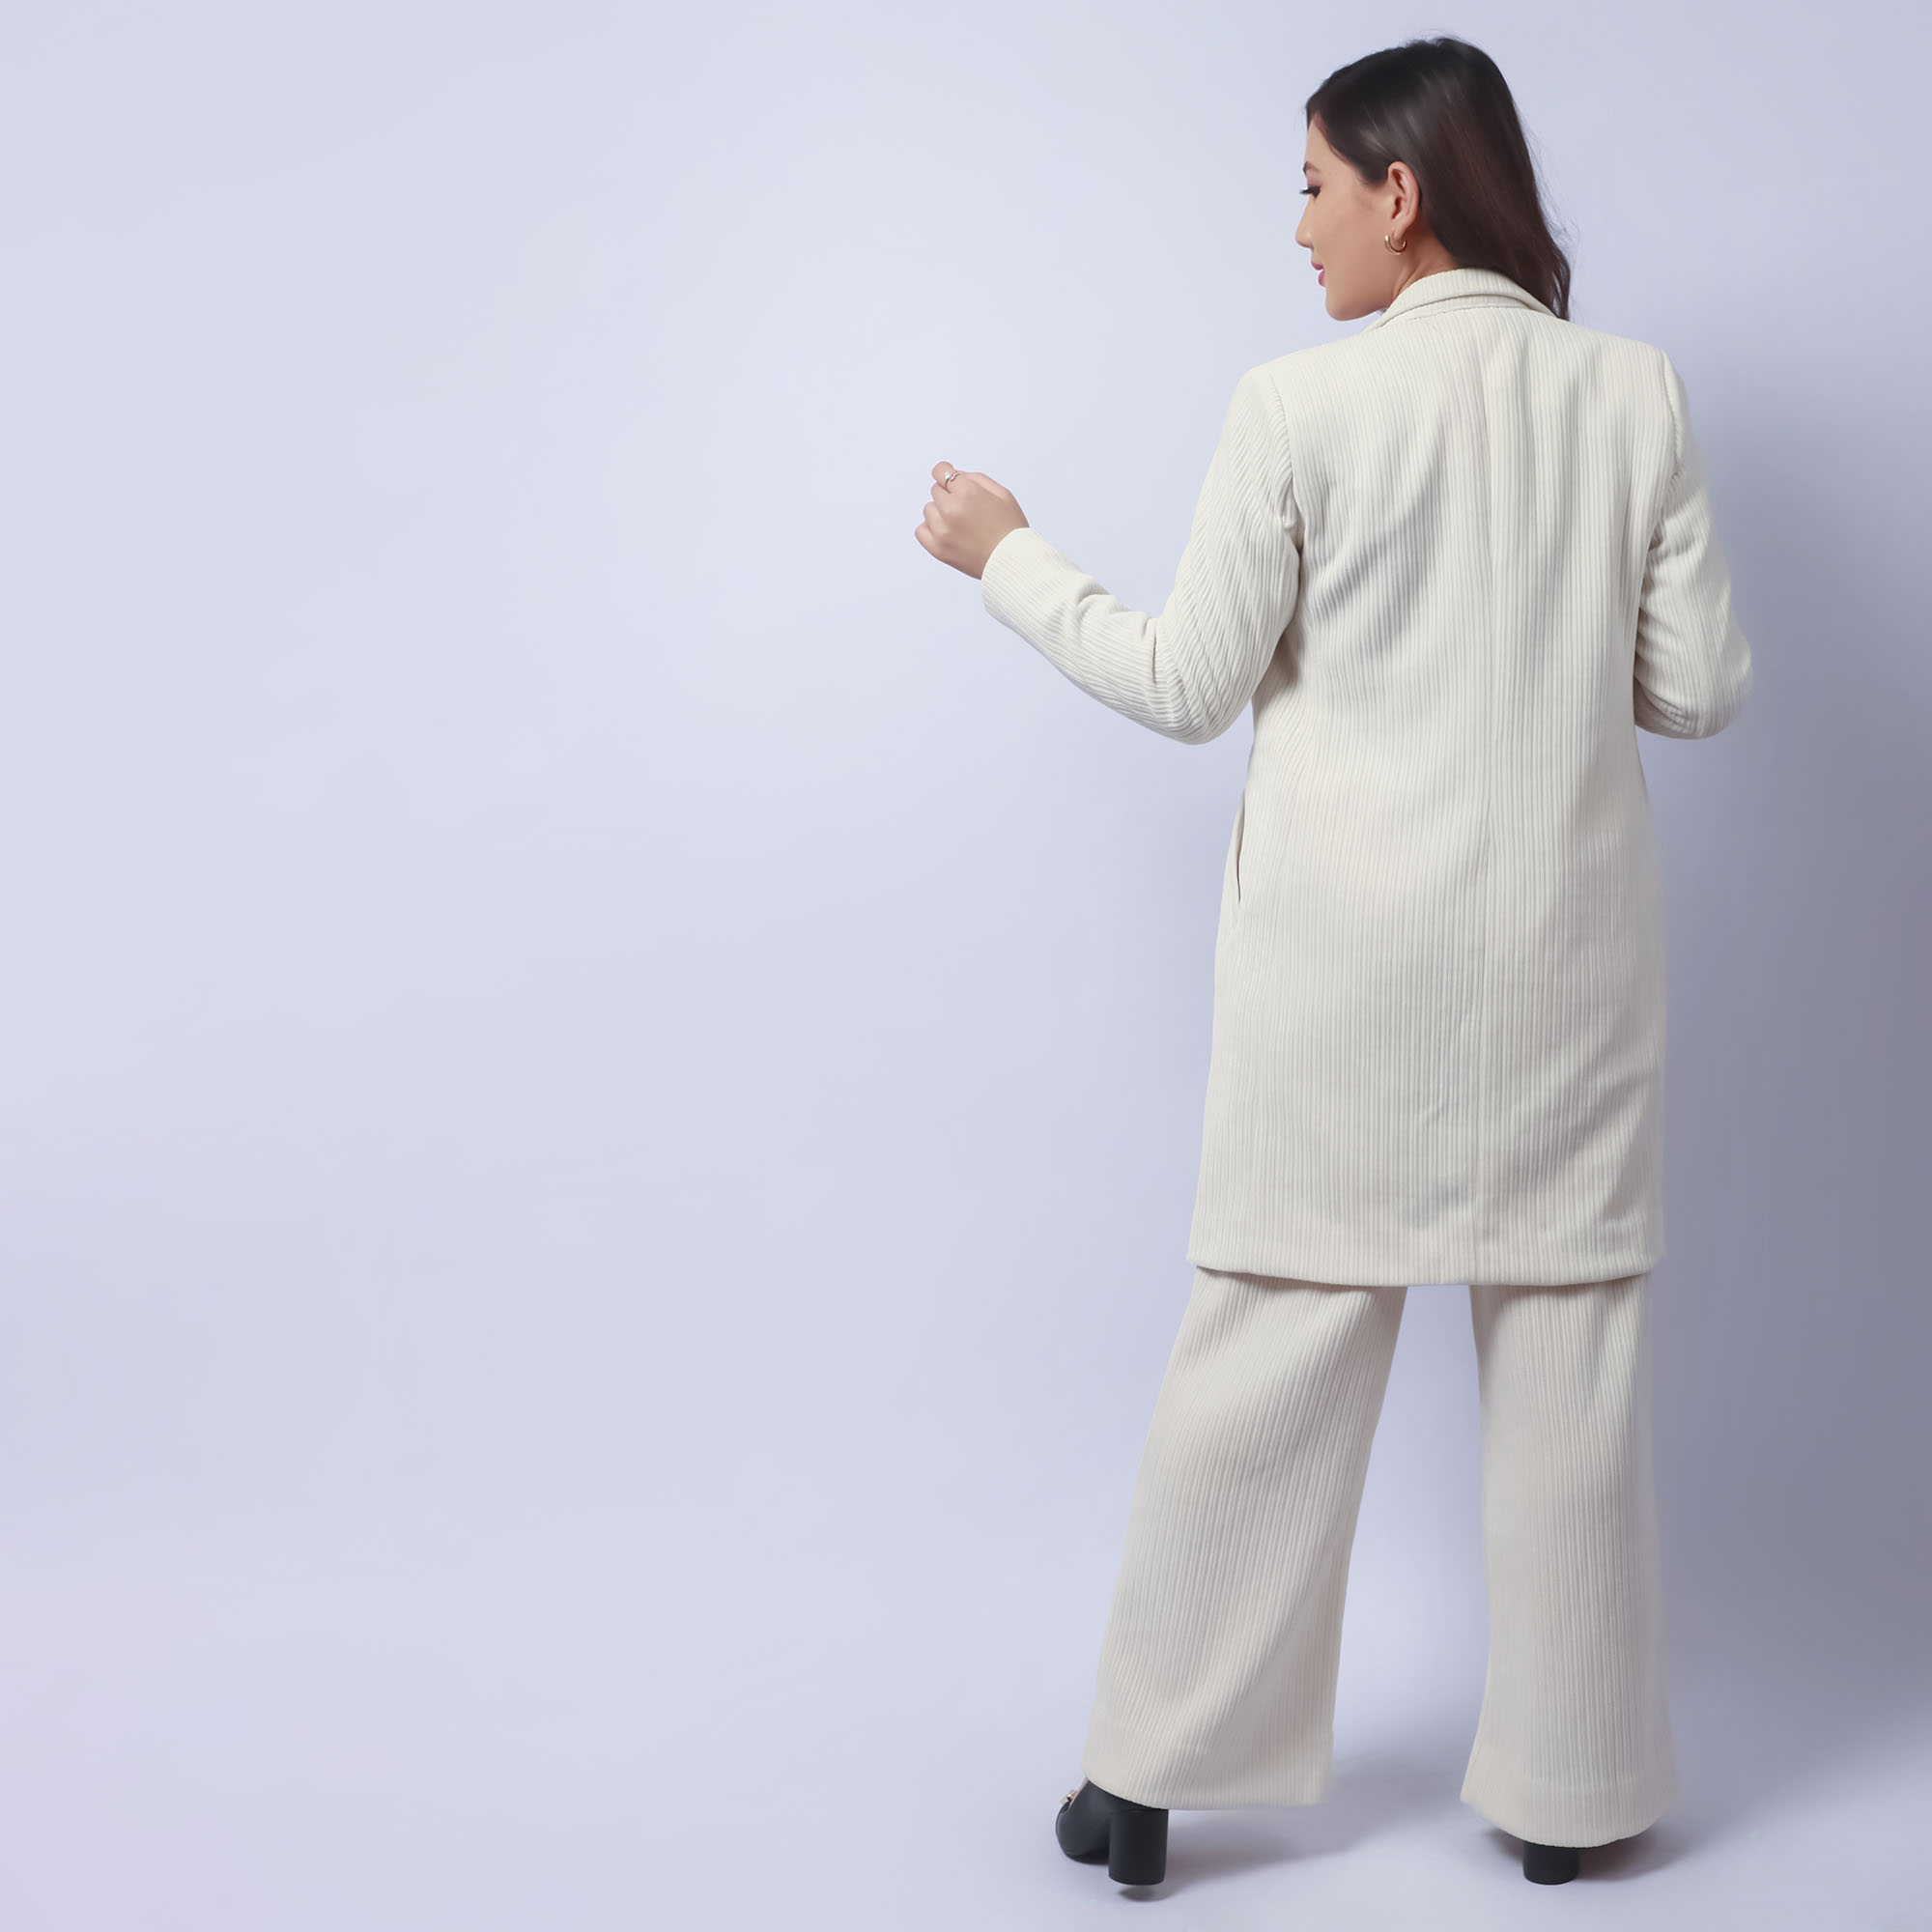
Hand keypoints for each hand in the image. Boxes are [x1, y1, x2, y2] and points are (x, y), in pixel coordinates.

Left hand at [915, 462, 1027, 578]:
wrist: (1011, 562)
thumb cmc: (1010, 528)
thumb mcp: (1002, 494)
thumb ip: (976, 478)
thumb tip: (955, 474)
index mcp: (968, 493)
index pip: (941, 471)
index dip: (946, 473)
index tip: (950, 479)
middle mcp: (951, 510)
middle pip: (936, 490)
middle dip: (949, 495)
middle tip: (967, 509)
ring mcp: (942, 531)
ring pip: (928, 509)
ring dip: (940, 512)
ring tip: (959, 523)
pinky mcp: (938, 549)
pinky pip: (920, 530)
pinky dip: (930, 528)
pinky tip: (946, 532)